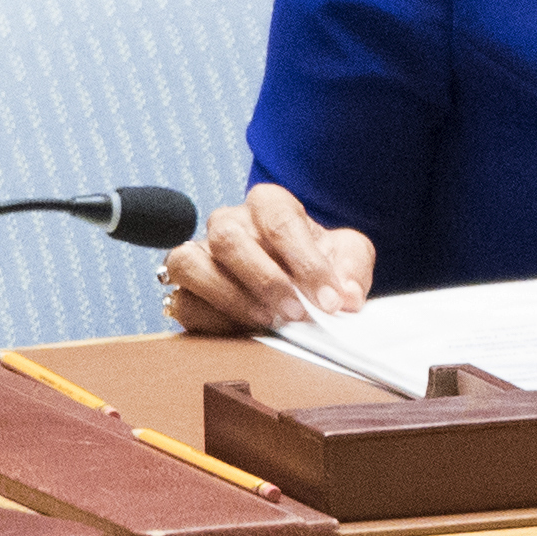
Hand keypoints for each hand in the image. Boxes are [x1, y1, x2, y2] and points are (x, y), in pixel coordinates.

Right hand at [162, 183, 374, 334]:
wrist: (297, 287)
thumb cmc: (319, 264)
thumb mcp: (348, 257)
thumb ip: (353, 268)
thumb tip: (348, 294)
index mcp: (269, 204)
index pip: (280, 221)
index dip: (306, 262)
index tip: (330, 300)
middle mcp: (228, 222)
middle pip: (230, 239)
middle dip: (266, 281)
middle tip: (298, 313)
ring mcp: (200, 253)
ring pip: (192, 263)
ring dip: (232, 297)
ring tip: (269, 322)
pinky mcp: (184, 289)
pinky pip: (184, 300)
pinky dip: (213, 319)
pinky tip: (244, 331)